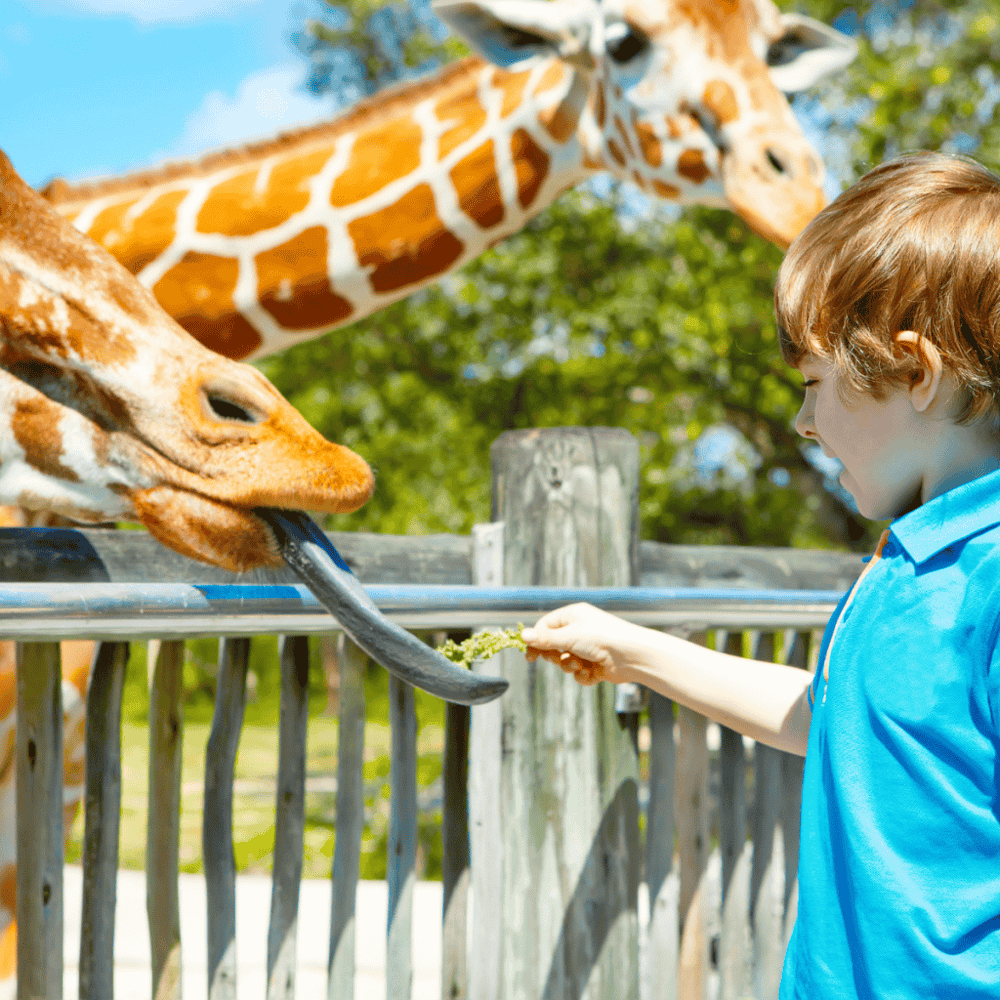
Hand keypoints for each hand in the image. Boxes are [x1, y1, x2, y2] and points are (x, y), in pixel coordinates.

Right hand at [522, 603, 643, 685]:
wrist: (631, 655)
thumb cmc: (601, 638)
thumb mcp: (569, 636)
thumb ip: (545, 639)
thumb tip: (523, 635)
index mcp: (573, 616)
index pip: (546, 626)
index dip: (537, 640)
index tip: (530, 655)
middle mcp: (580, 630)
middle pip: (554, 645)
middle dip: (556, 655)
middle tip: (559, 657)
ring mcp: (588, 648)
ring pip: (565, 661)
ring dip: (570, 666)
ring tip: (580, 665)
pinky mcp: (595, 665)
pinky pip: (578, 673)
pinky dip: (583, 675)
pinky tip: (592, 673)